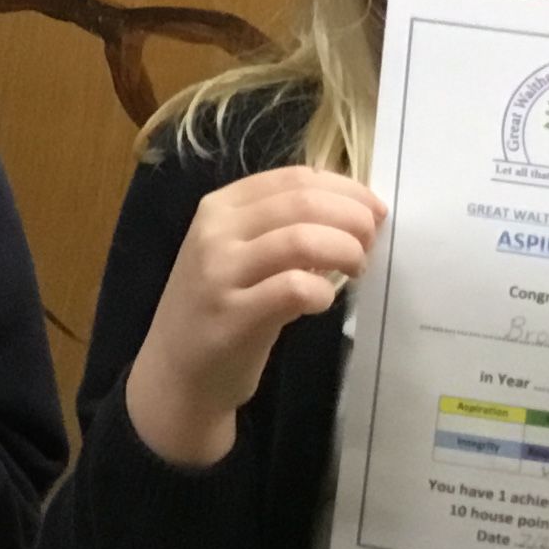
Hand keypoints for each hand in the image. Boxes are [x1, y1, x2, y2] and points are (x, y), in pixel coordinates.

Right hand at [123, 167, 383, 468]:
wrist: (175, 371)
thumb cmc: (217, 307)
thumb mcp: (237, 253)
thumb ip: (278, 227)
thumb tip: (349, 213)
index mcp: (220, 206)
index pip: (294, 177)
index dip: (345, 189)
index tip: (373, 209)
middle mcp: (215, 231)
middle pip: (303, 202)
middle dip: (353, 218)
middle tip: (370, 242)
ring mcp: (220, 273)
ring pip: (301, 240)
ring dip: (345, 251)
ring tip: (356, 268)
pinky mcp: (232, 316)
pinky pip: (294, 289)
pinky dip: (322, 291)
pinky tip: (323, 301)